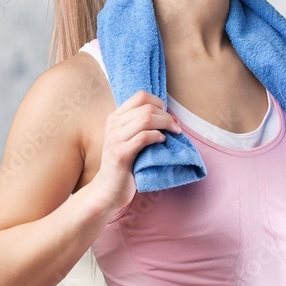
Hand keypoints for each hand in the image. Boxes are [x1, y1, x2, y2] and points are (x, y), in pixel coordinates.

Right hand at [91, 90, 180, 218]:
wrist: (108, 189)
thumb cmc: (126, 163)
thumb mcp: (130, 138)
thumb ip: (142, 125)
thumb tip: (170, 116)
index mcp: (115, 117)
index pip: (141, 96)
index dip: (159, 103)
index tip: (169, 116)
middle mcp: (113, 124)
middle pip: (147, 107)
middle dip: (167, 116)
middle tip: (176, 128)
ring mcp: (115, 138)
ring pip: (146, 119)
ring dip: (166, 125)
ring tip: (174, 134)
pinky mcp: (121, 154)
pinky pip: (144, 137)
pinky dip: (158, 137)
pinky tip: (163, 142)